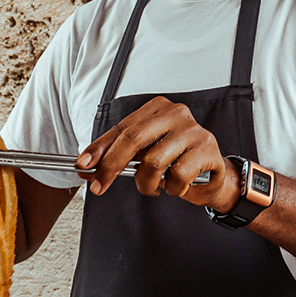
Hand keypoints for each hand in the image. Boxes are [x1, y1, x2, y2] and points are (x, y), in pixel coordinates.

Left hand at [76, 96, 240, 209]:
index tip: (82, 165)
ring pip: (154, 162)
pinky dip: (171, 188)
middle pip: (133, 139)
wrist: (212, 174)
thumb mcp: (144, 155)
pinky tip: (176, 186)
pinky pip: (177, 175)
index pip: (122, 128)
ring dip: (146, 184)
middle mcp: (176, 113)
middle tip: (100, 186)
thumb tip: (85, 167)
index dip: (99, 148)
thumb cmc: (175, 161)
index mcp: (157, 108)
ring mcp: (193, 130)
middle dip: (112, 166)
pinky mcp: (208, 149)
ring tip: (152, 187)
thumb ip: (117, 157)